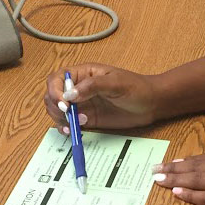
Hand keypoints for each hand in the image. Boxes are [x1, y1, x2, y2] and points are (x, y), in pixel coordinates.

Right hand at [44, 63, 159, 131]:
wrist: (151, 104)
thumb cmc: (136, 88)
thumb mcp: (116, 83)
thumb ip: (92, 86)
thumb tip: (69, 95)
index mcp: (82, 74)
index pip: (57, 79)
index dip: (55, 91)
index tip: (64, 104)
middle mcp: (78, 89)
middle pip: (52, 96)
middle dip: (56, 107)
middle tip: (70, 116)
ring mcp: (82, 105)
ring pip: (57, 111)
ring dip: (60, 119)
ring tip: (78, 124)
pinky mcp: (87, 119)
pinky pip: (69, 124)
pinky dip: (66, 128)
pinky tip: (74, 131)